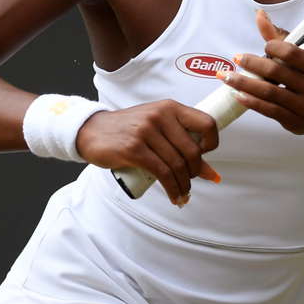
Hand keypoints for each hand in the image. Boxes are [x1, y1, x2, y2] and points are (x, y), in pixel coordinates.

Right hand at [75, 101, 220, 205]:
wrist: (92, 131)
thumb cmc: (128, 130)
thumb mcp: (157, 131)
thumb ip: (183, 146)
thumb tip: (211, 173)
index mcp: (170, 108)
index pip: (207, 124)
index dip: (211, 144)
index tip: (203, 157)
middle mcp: (160, 116)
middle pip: (192, 150)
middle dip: (194, 172)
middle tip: (188, 181)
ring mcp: (146, 131)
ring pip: (178, 164)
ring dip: (184, 185)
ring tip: (183, 194)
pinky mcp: (134, 149)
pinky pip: (162, 173)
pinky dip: (172, 189)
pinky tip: (174, 196)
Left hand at [218, 10, 303, 134]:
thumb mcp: (303, 58)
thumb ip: (280, 38)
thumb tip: (260, 16)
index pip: (292, 52)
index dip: (274, 46)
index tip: (265, 46)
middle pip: (276, 71)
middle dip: (252, 63)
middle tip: (238, 59)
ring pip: (268, 92)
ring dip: (244, 83)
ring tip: (227, 77)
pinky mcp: (295, 122)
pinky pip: (268, 110)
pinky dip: (251, 101)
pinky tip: (238, 94)